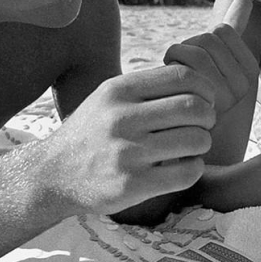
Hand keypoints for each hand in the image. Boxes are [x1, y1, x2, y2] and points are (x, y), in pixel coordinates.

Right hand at [38, 65, 216, 215]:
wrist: (52, 174)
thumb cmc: (93, 132)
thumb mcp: (109, 98)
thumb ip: (148, 87)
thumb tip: (199, 78)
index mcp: (119, 90)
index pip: (182, 76)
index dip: (205, 88)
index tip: (205, 100)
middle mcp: (121, 118)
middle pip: (194, 107)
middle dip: (208, 116)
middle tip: (204, 125)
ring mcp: (127, 152)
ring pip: (196, 140)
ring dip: (204, 143)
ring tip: (193, 146)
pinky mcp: (132, 185)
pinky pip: (187, 172)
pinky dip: (195, 168)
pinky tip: (184, 167)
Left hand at [163, 0, 257, 116]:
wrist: (183, 135)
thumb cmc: (196, 93)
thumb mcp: (217, 61)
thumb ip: (234, 27)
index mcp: (250, 70)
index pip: (223, 30)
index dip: (203, 39)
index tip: (197, 61)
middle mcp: (244, 84)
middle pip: (209, 37)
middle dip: (188, 47)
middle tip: (181, 69)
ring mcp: (226, 95)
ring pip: (197, 48)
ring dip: (176, 55)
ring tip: (174, 76)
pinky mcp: (204, 103)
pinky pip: (185, 64)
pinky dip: (170, 67)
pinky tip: (170, 86)